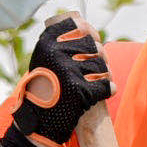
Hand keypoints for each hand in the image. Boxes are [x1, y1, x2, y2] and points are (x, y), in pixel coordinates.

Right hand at [11, 15, 111, 146]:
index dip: (89, 31)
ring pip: (102, 66)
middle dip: (99, 56)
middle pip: (94, 46)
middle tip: (95, 65)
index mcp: (47, 43)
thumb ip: (60, 42)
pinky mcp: (80, 91)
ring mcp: (69, 72)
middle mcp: (57, 54)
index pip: (78, 26)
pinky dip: (108, 89)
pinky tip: (106, 91)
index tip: (93, 36)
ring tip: (96, 81)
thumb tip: (85, 24)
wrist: (37, 122)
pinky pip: (106, 85)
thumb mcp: (44, 60)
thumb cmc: (43, 89)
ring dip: (104, 75)